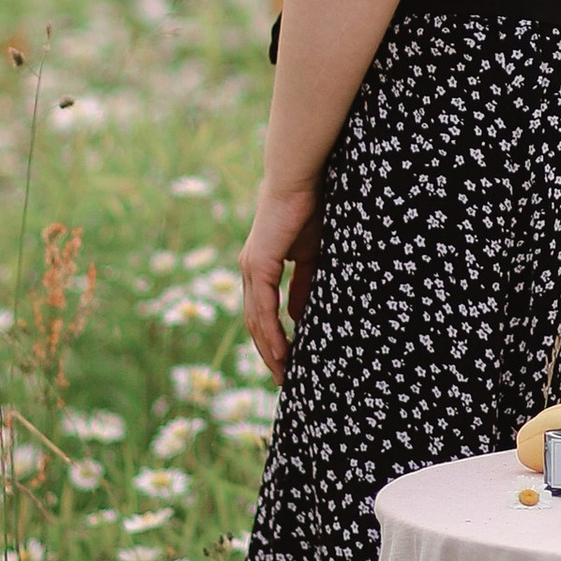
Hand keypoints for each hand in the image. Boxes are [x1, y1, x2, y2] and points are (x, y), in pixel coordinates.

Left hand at [241, 180, 318, 381]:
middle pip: (255, 323)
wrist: (300, 179)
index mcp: (261, 268)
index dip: (273, 339)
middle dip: (269, 354)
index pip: (263, 312)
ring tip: (284, 375)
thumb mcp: (310, 256)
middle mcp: (250, 272)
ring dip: (270, 351)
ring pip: (256, 321)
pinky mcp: (259, 265)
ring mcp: (252, 269)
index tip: (287, 362)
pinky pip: (263, 308)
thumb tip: (298, 315)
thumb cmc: (309, 209)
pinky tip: (282, 351)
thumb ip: (304, 284)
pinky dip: (272, 332)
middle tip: (283, 380)